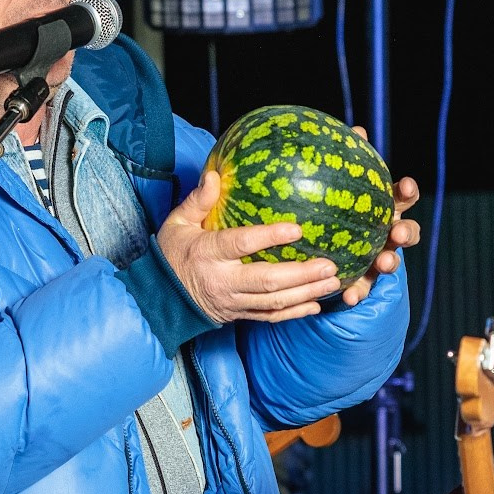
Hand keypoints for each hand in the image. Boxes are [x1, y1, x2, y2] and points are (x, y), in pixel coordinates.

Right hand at [157, 167, 341, 323]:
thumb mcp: (177, 223)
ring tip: (332, 282)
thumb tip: (215, 175)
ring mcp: (233, 302)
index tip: (296, 229)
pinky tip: (316, 305)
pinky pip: (270, 317)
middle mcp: (223, 280)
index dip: (269, 237)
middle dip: (301, 275)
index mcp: (208, 253)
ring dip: (305, 293)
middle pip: (267, 280)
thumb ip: (198, 201)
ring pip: (273, 302)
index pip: (241, 244)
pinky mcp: (239, 315)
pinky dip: (294, 313)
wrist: (160, 299)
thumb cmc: (173, 254)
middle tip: (329, 265)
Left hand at [335, 129, 421, 310]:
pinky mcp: (366, 280)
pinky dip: (360, 291)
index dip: (408, 191)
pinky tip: (348, 296)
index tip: (406, 186)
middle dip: (406, 232)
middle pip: (408, 231)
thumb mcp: (342, 186)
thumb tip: (357, 128)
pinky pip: (365, 287)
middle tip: (396, 233)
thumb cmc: (340, 209)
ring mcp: (380, 257)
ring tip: (382, 265)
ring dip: (390, 263)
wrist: (328, 249)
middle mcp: (389, 232)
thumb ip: (350, 161)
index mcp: (386, 208)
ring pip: (392, 261)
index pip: (404, 196)